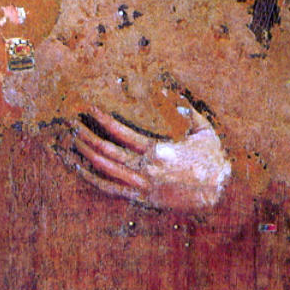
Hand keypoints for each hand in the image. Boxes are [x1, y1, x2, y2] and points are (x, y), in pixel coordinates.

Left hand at [69, 106, 231, 212]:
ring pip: (106, 170)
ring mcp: (142, 186)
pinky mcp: (142, 198)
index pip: (122, 133)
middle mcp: (146, 169)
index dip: (103, 119)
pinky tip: (81, 170)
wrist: (219, 193)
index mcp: (158, 151)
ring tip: (71, 141)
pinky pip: (112, 189)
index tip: (90, 108)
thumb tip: (167, 91)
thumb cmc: (211, 159)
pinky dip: (93, 179)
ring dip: (86, 155)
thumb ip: (185, 110)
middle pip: (107, 151)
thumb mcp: (203, 130)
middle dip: (87, 136)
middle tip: (71, 123)